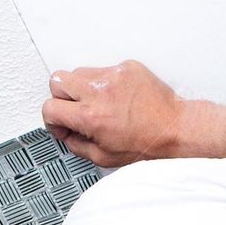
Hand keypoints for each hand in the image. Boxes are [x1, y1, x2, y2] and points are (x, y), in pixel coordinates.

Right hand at [42, 59, 181, 166]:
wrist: (175, 128)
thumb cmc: (146, 144)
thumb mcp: (104, 157)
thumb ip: (76, 145)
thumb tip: (66, 133)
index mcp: (91, 116)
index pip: (50, 108)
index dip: (53, 120)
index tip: (63, 124)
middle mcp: (99, 92)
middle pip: (57, 81)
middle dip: (61, 97)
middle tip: (75, 109)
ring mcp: (113, 76)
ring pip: (78, 72)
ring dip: (82, 87)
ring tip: (99, 103)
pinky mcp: (126, 67)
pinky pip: (103, 69)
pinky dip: (105, 82)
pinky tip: (118, 97)